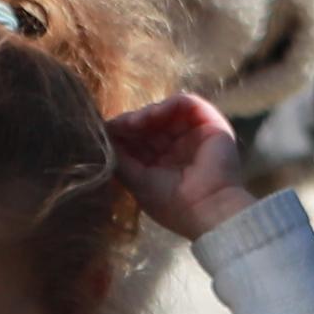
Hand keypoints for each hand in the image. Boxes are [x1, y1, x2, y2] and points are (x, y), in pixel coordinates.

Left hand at [106, 92, 252, 238]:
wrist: (207, 209)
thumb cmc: (172, 203)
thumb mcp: (138, 181)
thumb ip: (120, 159)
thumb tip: (103, 138)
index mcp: (164, 163)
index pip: (141, 138)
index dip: (124, 132)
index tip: (106, 131)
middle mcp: (180, 147)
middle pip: (152, 122)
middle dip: (133, 121)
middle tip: (119, 126)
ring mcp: (195, 134)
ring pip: (167, 111)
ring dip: (147, 113)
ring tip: (135, 122)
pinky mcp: (211, 123)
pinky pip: (187, 103)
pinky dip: (168, 105)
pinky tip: (154, 115)